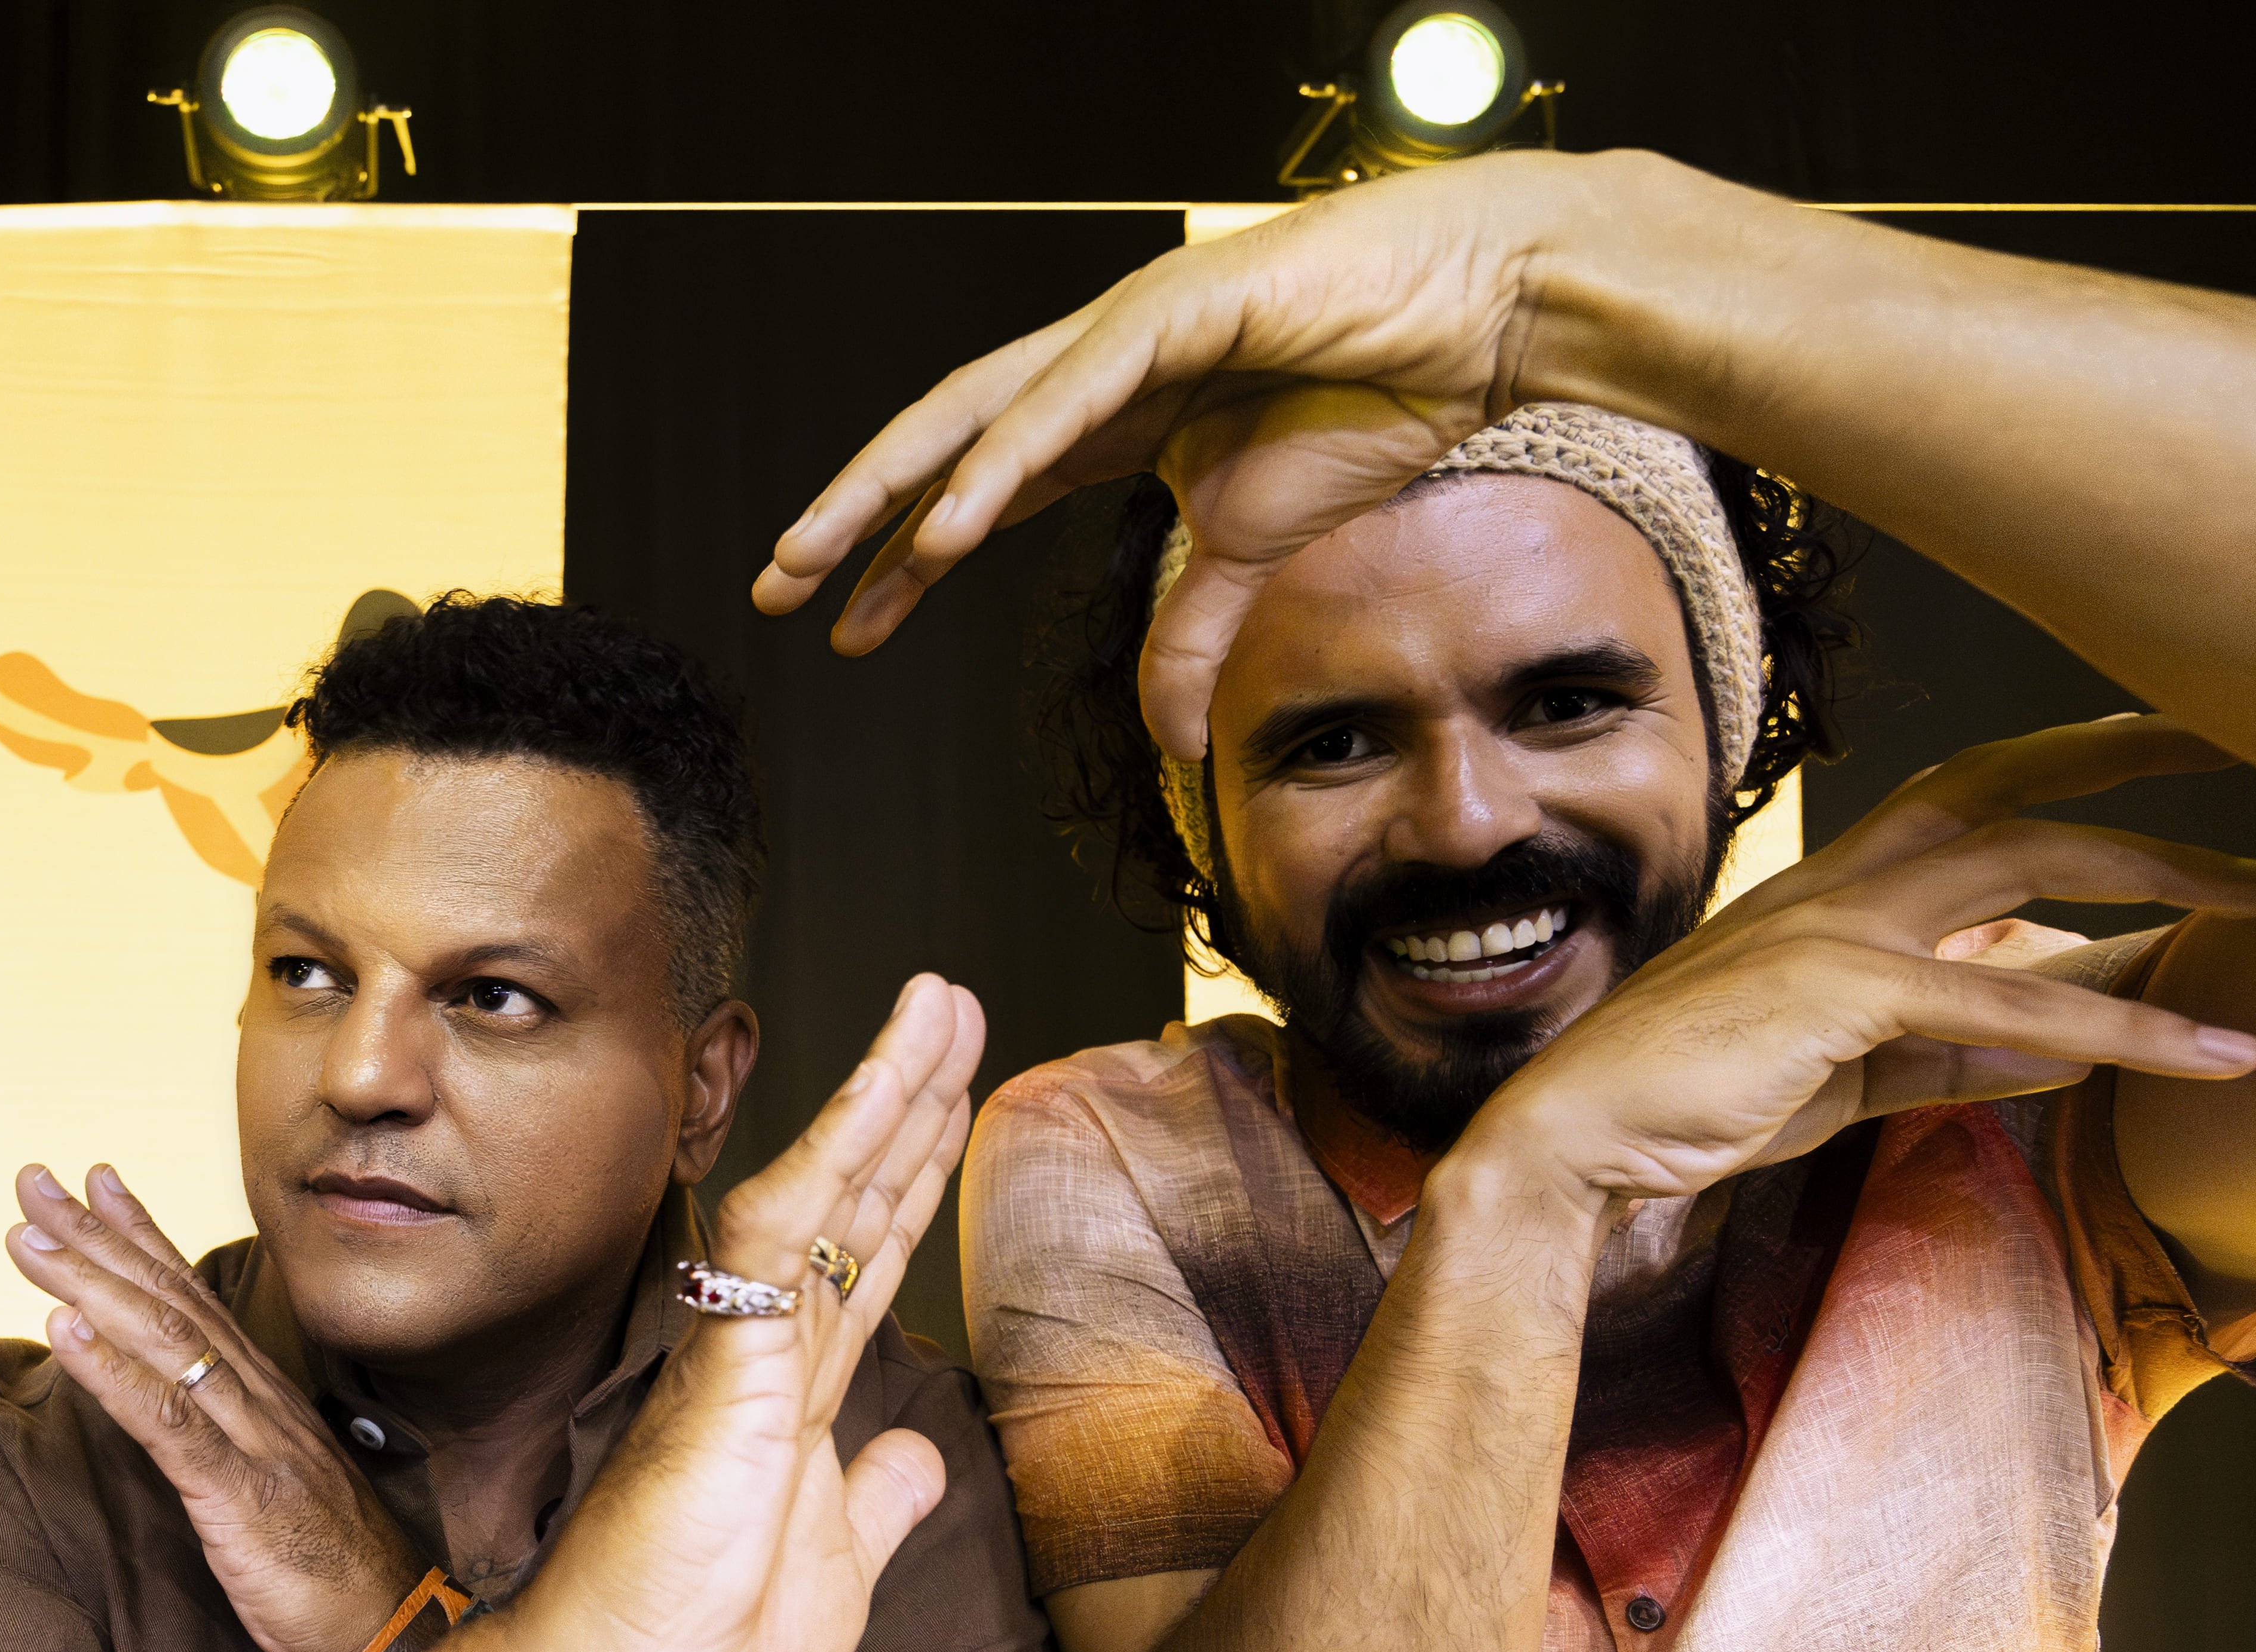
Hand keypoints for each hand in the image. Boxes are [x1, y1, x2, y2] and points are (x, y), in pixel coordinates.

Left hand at [4, 1161, 429, 1651]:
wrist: (392, 1633)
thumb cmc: (329, 1571)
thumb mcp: (271, 1490)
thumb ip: (229, 1441)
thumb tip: (180, 1411)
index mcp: (263, 1399)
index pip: (193, 1299)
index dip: (140, 1236)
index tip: (93, 1184)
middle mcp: (258, 1402)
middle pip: (168, 1302)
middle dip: (98, 1237)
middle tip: (35, 1180)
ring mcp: (253, 1443)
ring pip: (164, 1344)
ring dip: (91, 1285)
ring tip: (30, 1240)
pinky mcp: (241, 1496)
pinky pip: (169, 1423)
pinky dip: (113, 1374)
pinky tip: (64, 1335)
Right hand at [515, 976, 988, 1651]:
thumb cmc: (705, 1640)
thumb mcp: (840, 1569)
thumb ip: (880, 1502)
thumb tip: (919, 1455)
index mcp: (795, 1392)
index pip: (866, 1253)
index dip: (912, 1170)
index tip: (955, 1093)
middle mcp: (770, 1348)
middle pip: (857, 1197)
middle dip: (913, 1099)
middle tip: (959, 1003)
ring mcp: (747, 1344)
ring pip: (828, 1185)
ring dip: (889, 1090)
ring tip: (943, 1000)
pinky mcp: (730, 1358)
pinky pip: (782, 1230)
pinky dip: (834, 1150)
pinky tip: (884, 1083)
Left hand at [752, 152, 1652, 747]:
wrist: (1481, 319)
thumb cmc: (1380, 402)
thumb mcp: (1258, 552)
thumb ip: (1195, 637)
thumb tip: (1163, 740)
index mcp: (1110, 416)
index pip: (977, 492)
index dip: (904, 558)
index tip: (845, 625)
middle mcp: (1097, 365)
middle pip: (943, 446)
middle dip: (853, 517)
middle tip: (774, 584)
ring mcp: (1128, 328)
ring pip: (975, 413)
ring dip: (889, 490)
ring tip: (815, 557)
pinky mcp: (1175, 307)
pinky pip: (1067, 397)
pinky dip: (999, 462)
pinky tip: (943, 523)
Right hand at [1456, 716, 2255, 1211]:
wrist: (1567, 1148)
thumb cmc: (1685, 1109)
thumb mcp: (1849, 1076)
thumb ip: (1958, 1046)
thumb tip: (2067, 1040)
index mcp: (1831, 896)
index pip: (1969, 795)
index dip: (2067, 761)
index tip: (2162, 752)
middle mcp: (1837, 887)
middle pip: (2008, 784)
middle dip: (2132, 756)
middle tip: (2247, 740)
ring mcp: (1835, 930)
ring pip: (2027, 859)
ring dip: (2168, 871)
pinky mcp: (1839, 996)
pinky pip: (2006, 1000)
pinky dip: (2120, 1025)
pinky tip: (2205, 1049)